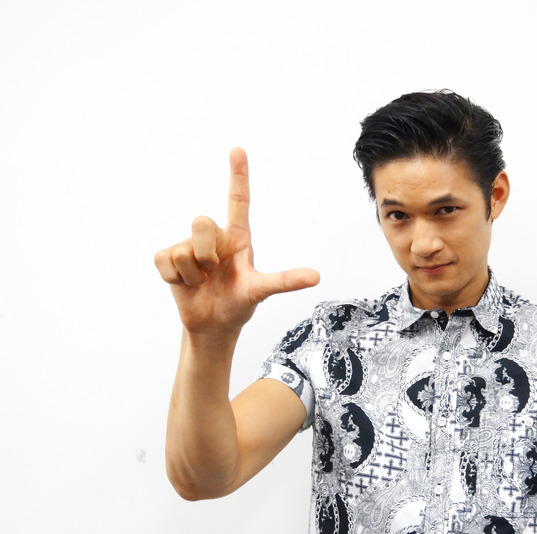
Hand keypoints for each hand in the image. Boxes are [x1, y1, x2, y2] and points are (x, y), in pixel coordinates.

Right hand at [154, 147, 319, 334]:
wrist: (213, 325)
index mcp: (238, 237)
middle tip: (213, 272)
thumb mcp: (260, 291)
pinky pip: (165, 261)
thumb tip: (316, 277)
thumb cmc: (239, 303)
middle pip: (201, 221)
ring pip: (183, 249)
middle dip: (206, 253)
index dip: (238, 175)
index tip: (238, 149)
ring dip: (192, 274)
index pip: (238, 200)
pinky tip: (184, 285)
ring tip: (201, 282)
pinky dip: (174, 279)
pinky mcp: (168, 259)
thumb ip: (284, 281)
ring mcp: (189, 246)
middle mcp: (213, 237)